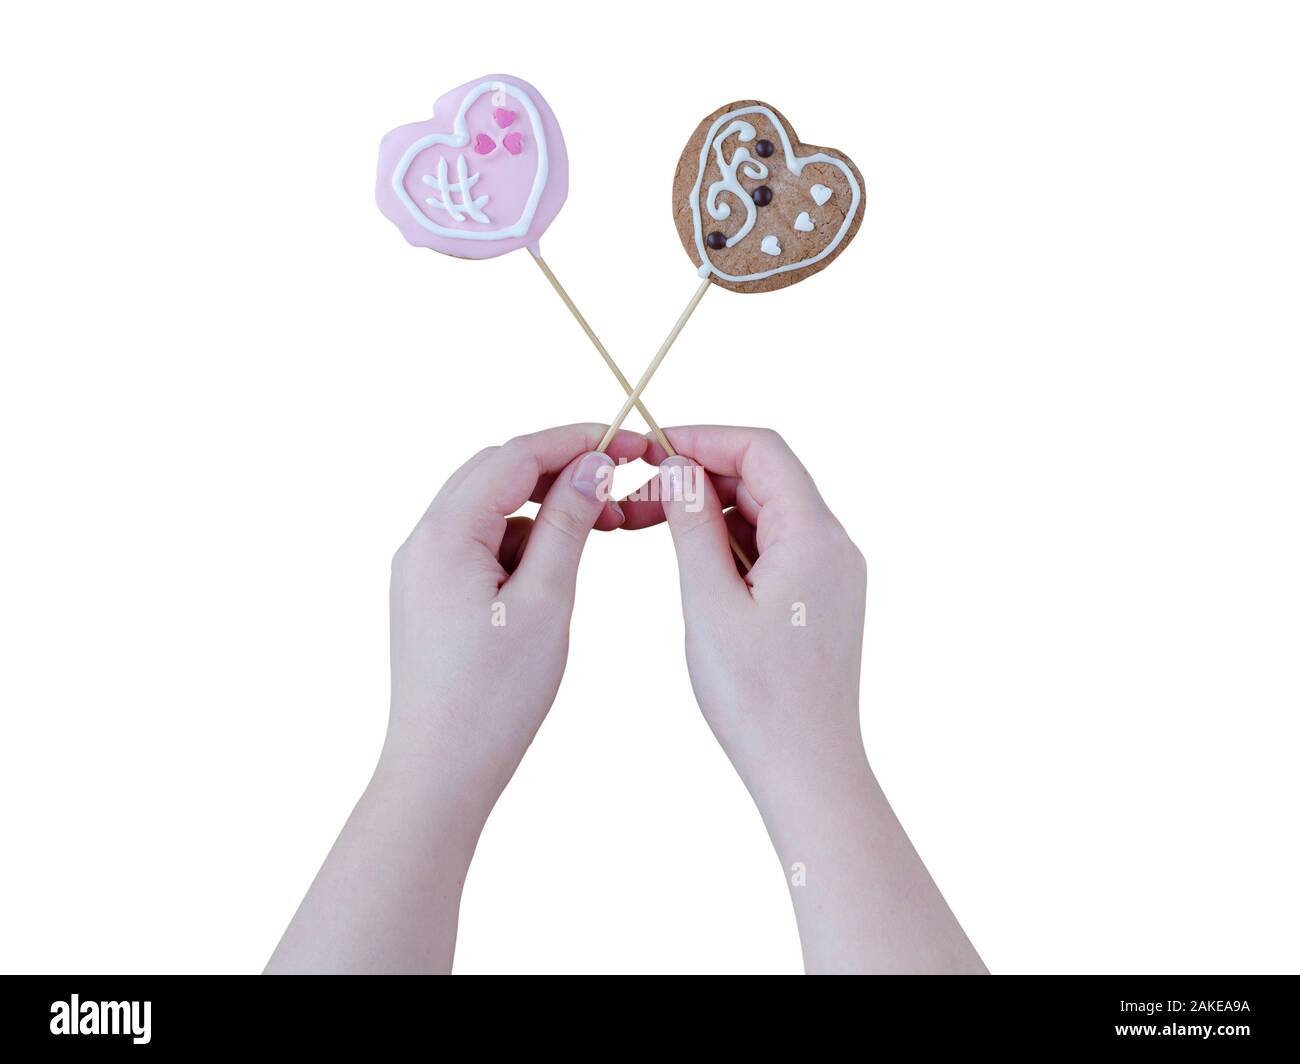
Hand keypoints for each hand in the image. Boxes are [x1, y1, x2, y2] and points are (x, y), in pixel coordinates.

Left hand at [384, 422, 646, 816]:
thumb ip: (568, 524)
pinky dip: (524, 539)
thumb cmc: (493, 697)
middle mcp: (422, 541)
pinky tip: (560, 564)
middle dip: (560, 466)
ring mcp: (422, 568)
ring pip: (489, 506)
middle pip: (496, 470)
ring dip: (544, 505)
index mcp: (444, 534)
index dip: (576, 440)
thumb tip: (592, 465)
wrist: (441, 770)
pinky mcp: (431, 594)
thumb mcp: (545, 601)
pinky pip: (480, 542)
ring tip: (601, 525)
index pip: (516, 456)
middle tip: (620, 480)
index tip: (632, 443)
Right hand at [622, 426, 984, 973]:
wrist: (808, 771)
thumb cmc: (760, 701)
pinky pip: (772, 547)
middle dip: (699, 476)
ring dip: (709, 511)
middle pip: (764, 478)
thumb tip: (681, 470)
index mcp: (815, 537)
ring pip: (764, 513)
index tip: (650, 450)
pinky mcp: (819, 599)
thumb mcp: (711, 605)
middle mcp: (832, 546)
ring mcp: (829, 574)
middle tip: (637, 495)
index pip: (761, 451)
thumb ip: (694, 528)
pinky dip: (728, 543)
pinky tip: (689, 561)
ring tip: (649, 525)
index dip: (703, 439)